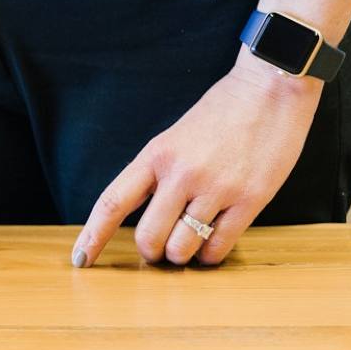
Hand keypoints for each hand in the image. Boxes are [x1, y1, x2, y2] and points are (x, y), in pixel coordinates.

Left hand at [73, 51, 321, 266]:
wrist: (270, 90)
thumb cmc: (219, 114)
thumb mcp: (173, 139)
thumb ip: (156, 174)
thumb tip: (141, 216)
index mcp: (155, 155)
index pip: (112, 203)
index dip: (93, 236)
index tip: (80, 259)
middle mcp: (180, 173)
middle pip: (148, 236)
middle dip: (151, 253)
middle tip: (159, 251)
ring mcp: (216, 187)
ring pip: (183, 247)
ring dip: (182, 256)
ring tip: (188, 248)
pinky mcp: (250, 199)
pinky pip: (219, 245)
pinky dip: (210, 255)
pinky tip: (210, 247)